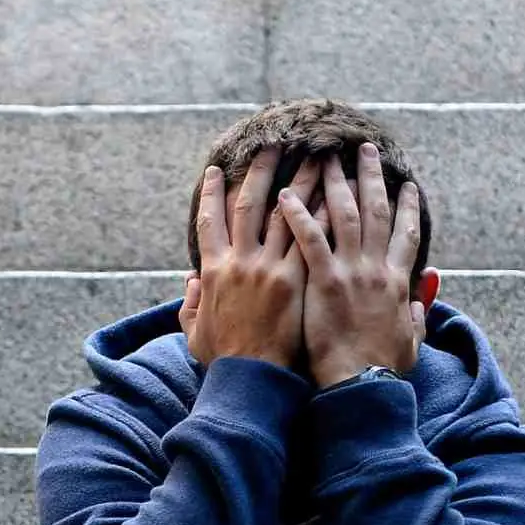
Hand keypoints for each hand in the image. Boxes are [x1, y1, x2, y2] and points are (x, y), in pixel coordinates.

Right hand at [179, 149, 327, 372]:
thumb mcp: (194, 332)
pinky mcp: (295, 281)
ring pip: (286, 213)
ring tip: (316, 158)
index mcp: (212, 271)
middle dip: (261, 170)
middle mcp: (240, 262)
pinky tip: (336, 195)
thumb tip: (188, 283)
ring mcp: (268, 269)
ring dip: (302, 182)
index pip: (209, 220)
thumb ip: (190, 305)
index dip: (210, 193)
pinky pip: (312, 240)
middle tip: (274, 143)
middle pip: (250, 204)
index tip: (215, 170)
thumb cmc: (223, 362)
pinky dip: (322, 215)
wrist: (250, 381)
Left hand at [276, 144, 426, 387]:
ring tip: (324, 156)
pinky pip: (309, 239)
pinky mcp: (323, 282)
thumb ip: (418, 313)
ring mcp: (350, 272)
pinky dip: (297, 214)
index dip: (406, 205)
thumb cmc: (382, 370)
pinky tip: (284, 195)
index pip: (405, 232)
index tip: (405, 183)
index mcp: (398, 281)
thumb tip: (424, 294)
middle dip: (370, 175)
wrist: (361, 386)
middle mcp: (376, 268)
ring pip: (343, 214)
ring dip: (334, 181)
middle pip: (375, 210)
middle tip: (363, 149)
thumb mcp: (411, 341)